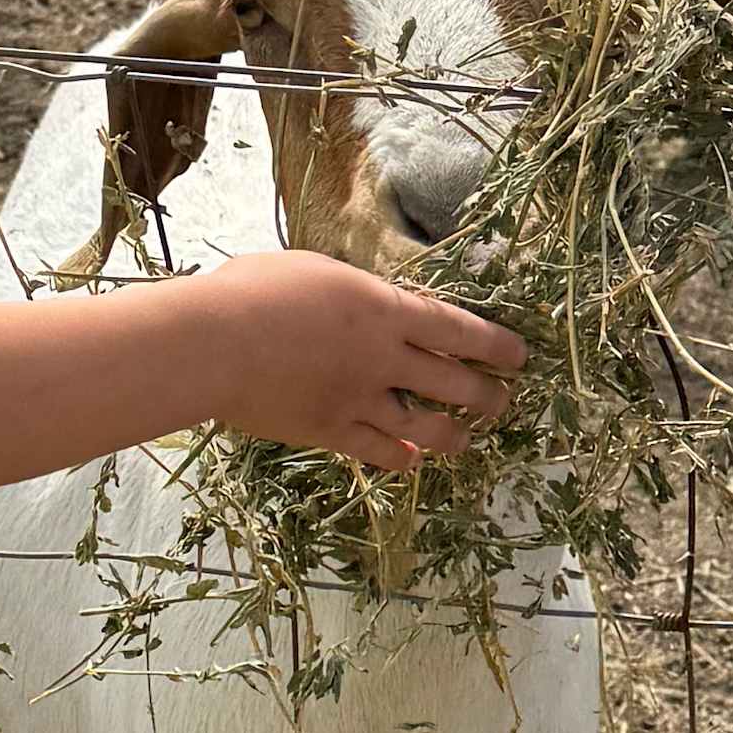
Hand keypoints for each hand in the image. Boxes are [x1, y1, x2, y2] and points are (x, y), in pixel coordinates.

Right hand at [195, 247, 525, 476]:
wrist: (213, 345)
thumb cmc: (253, 291)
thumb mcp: (316, 272)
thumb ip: (353, 293)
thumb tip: (370, 303)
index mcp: (383, 310)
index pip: (457, 328)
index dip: (493, 343)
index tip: (518, 354)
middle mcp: (382, 358)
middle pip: (452, 382)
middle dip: (486, 394)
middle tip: (503, 400)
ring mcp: (359, 400)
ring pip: (424, 425)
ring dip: (453, 434)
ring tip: (468, 439)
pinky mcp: (329, 431)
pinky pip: (377, 450)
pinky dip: (400, 457)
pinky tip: (411, 460)